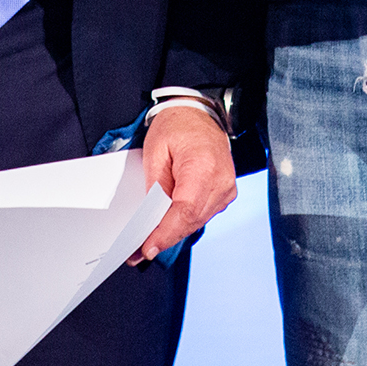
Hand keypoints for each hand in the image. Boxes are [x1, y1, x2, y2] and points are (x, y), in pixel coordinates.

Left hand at [133, 104, 235, 262]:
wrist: (199, 114)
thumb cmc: (177, 126)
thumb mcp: (155, 151)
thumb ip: (155, 185)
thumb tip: (150, 218)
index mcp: (204, 166)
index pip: (185, 210)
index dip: (166, 233)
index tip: (148, 248)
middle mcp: (221, 180)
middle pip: (191, 221)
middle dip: (164, 238)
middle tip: (139, 251)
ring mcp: (226, 188)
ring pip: (197, 221)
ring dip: (173, 232)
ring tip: (148, 241)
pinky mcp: (225, 193)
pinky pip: (202, 214)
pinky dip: (184, 222)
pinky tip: (166, 226)